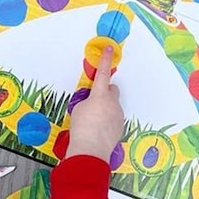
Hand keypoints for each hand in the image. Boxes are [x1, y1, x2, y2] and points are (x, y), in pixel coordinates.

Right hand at [67, 47, 123, 162]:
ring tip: (93, 122)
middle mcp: (112, 103)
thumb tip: (93, 104)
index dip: (106, 59)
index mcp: (100, 95)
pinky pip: (114, 118)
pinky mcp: (120, 126)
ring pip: (113, 106)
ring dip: (105, 109)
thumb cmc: (81, 128)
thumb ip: (87, 101)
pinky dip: (107, 121)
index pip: (103, 73)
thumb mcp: (78, 109)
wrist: (90, 150)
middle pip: (112, 90)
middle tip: (94, 101)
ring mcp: (118, 115)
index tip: (110, 48)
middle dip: (105, 92)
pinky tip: (98, 130)